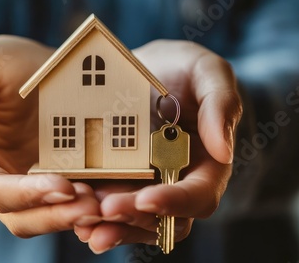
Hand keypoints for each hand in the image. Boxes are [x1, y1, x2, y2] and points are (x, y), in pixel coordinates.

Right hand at [0, 35, 101, 237]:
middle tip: (93, 206)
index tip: (62, 186)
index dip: (26, 194)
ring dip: (78, 216)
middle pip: (24, 217)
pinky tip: (116, 198)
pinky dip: (93, 204)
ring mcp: (30, 187)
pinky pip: (74, 201)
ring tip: (109, 206)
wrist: (23, 70)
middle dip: (58, 215)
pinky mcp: (58, 180)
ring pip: (51, 216)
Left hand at [74, 40, 242, 253]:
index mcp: (206, 162)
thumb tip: (224, 151)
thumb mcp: (203, 70)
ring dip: (112, 228)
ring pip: (135, 222)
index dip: (176, 201)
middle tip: (105, 210)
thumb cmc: (177, 69)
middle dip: (135, 218)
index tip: (147, 198)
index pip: (199, 195)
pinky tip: (74, 216)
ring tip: (85, 226)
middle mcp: (177, 182)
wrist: (137, 70)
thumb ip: (221, 102)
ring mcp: (145, 186)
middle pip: (163, 218)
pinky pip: (108, 211)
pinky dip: (94, 218)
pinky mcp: (117, 184)